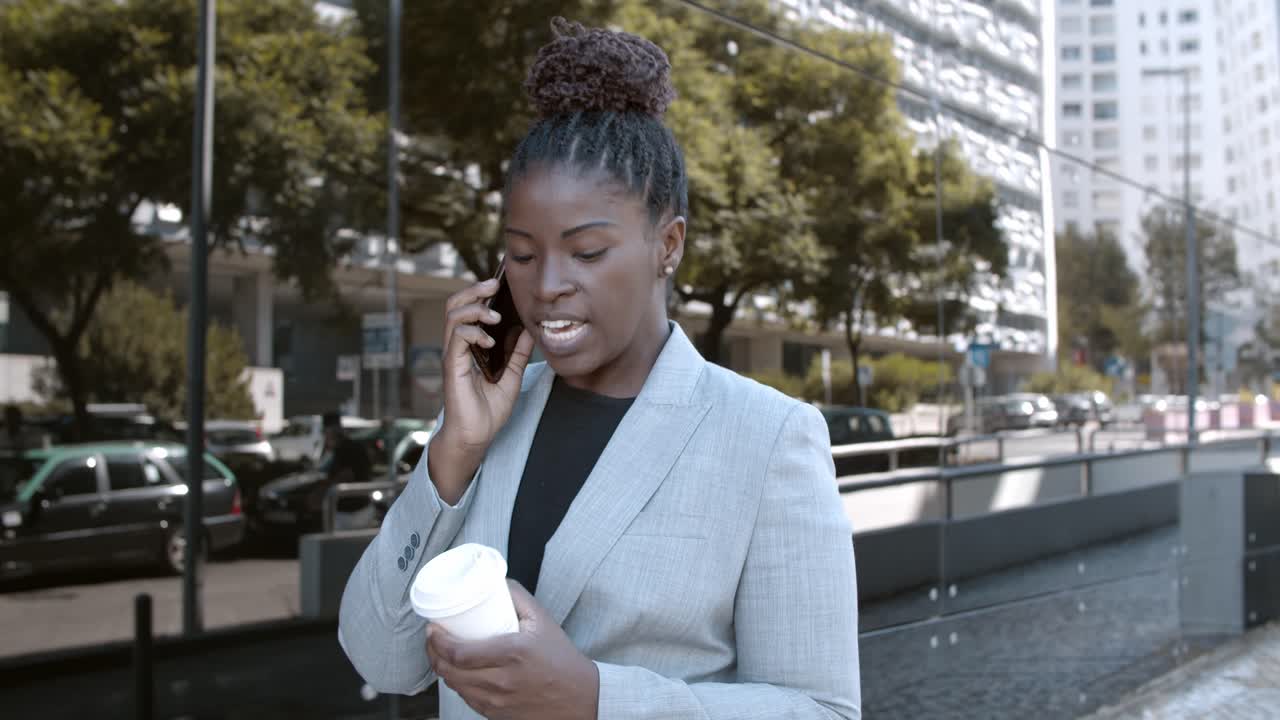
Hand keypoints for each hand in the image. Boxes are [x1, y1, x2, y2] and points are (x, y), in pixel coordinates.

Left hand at [426, 580, 598, 719]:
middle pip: (450, 672)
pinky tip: (458, 673)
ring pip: (455, 687)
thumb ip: (517, 597)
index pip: (459, 653)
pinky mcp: (497, 715)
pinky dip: (458, 685)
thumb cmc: (562, 660)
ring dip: (443, 669)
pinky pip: (467, 700)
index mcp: (512, 654)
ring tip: (442, 654)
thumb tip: (495, 581)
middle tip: (432, 639)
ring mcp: (498, 702)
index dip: (437, 642)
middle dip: (433, 654)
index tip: (432, 629)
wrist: (580, 697)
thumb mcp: (542, 621)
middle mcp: (502, 681)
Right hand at [430, 278, 533, 499]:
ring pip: (453, 316)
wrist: (477, 436)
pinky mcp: (452, 366)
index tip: (501, 285)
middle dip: (474, 290)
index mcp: (470, 346)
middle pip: (455, 305)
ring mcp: (452, 355)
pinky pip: (457, 338)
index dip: (481, 293)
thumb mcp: (512, 375)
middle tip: (494, 286)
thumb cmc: (489, 410)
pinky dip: (473, 333)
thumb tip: (531, 329)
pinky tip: (489, 341)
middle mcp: (457, 346)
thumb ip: (519, 352)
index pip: (469, 309)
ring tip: (495, 317)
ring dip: (475, 309)